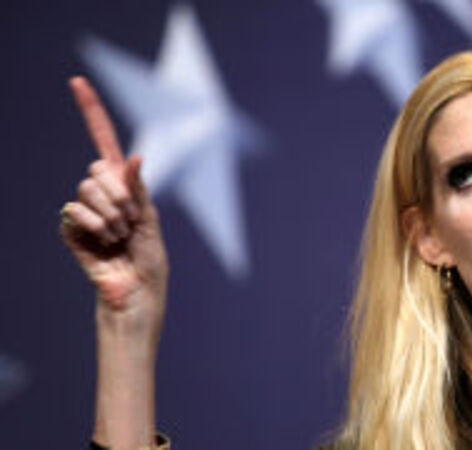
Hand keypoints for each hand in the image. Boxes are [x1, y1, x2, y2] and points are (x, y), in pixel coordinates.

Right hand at [61, 76, 167, 335]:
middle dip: (120, 194)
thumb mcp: (151, 220)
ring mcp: (85, 209)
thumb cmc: (149, 260)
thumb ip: (139, 190)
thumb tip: (136, 157)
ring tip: (119, 236)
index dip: (92, 112)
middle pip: (97, 167)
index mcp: (126, 187)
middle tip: (130, 221)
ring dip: (110, 214)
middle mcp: (103, 193)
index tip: (77, 82)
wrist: (135, 292)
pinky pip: (74, 210)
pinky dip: (94, 225)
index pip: (104, 142)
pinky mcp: (70, 228)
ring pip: (87, 187)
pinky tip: (104, 242)